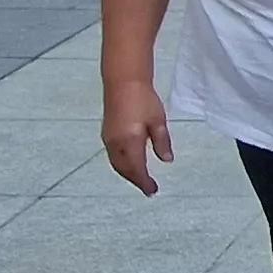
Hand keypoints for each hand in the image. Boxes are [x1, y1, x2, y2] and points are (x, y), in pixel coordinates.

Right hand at [102, 76, 175, 194]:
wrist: (123, 81)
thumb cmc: (143, 99)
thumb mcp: (158, 121)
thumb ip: (162, 142)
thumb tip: (166, 160)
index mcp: (130, 141)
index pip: (137, 169)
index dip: (144, 182)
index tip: (152, 190)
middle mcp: (116, 143)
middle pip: (125, 170)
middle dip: (136, 181)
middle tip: (148, 188)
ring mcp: (108, 139)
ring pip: (117, 164)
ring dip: (128, 174)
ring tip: (140, 179)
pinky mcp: (106, 133)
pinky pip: (113, 156)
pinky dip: (121, 165)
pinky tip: (129, 164)